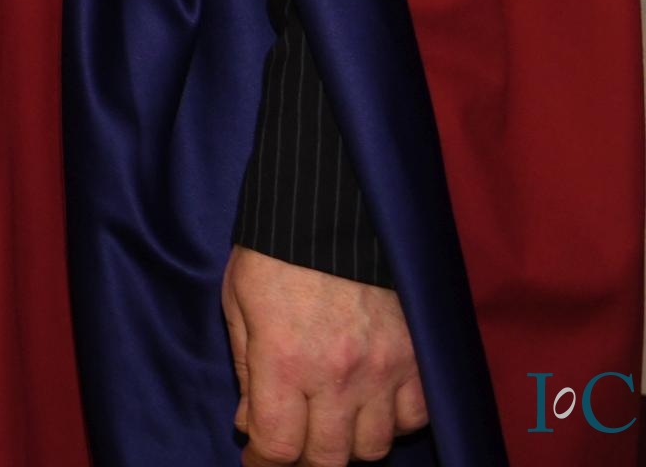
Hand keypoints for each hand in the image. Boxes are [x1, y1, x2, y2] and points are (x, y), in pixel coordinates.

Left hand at [222, 247, 425, 465]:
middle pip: (330, 458)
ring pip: (374, 447)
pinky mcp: (416, 357)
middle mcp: (338, 374)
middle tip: (291, 446)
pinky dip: (393, 423)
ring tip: (330, 425)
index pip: (280, 446)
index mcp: (285, 361)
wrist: (331, 211)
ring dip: (349, 446)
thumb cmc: (273, 254)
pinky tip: (371, 407)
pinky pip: (415, 417)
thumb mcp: (237, 306)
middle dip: (305, 461)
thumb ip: (245, 371)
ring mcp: (384, 369)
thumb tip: (249, 424)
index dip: (265, 464)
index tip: (258, 462)